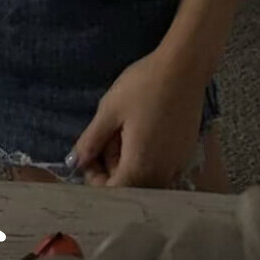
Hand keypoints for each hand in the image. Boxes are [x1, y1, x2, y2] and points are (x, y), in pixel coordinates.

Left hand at [68, 47, 208, 189]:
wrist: (184, 67)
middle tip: (110, 134)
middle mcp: (161, 175)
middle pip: (129, 187)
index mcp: (139, 168)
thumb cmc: (143, 86)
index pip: (112, 193)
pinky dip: (146, 156)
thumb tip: (74, 162)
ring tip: (126, 129)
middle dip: (112, 167)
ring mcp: (176, 166)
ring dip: (129, 161)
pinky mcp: (185, 155)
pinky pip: (159, 167)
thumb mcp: (109, 110)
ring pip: (144, 177)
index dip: (95, 178)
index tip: (91, 152)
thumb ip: (90, 141)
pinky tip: (144, 129)